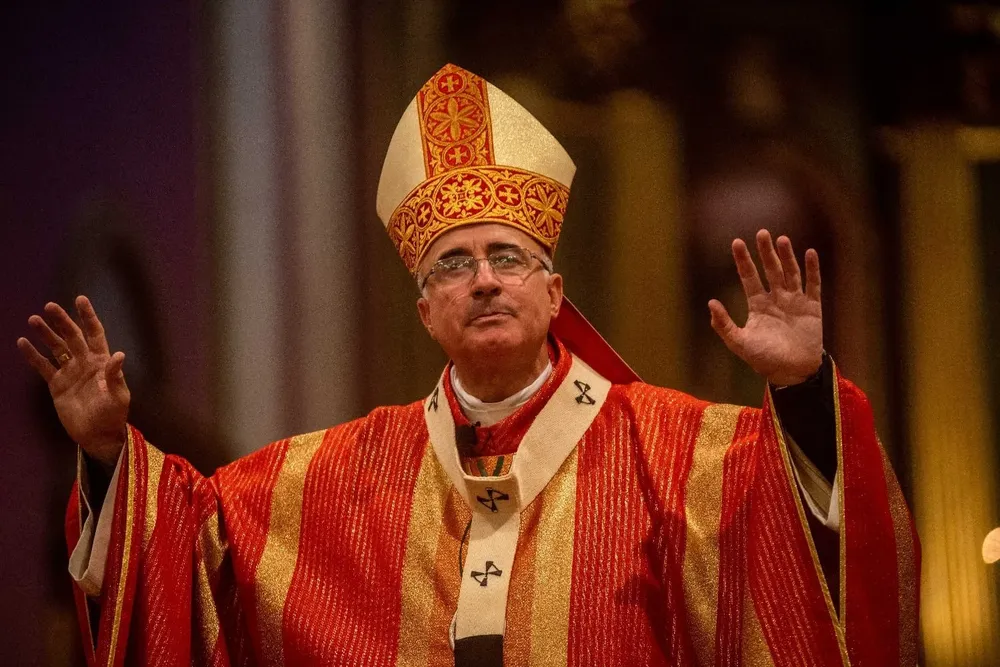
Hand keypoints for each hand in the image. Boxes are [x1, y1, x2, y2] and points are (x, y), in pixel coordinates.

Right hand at [17, 296, 129, 466]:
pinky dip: (33, 355)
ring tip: (34, 319)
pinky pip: (43, 366)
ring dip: (46, 334)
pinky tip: (23, 342)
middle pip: (72, 337)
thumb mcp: (118, 396)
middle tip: (50, 306)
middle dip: (62, 321)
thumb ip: (116, 375)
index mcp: (102, 361)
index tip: (80, 300)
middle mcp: (85, 362)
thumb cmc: (113, 414)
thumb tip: (119, 354)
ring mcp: (70, 372)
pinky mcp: (57, 385)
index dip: (88, 317)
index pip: (95, 334)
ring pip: (56, 348)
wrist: (97, 435)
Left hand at [708, 229, 822, 385]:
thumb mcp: (739, 342)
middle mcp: (776, 298)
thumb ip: (724, 324)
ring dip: (786, 256)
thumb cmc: (764, 359)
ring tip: (781, 239)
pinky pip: (813, 284)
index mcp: (757, 305)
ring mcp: (794, 301)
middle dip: (765, 252)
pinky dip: (812, 269)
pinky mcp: (812, 307)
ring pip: (790, 272)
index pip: (749, 276)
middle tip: (761, 232)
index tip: (736, 242)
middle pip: (770, 269)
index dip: (743, 260)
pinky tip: (809, 253)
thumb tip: (710, 303)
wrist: (793, 372)